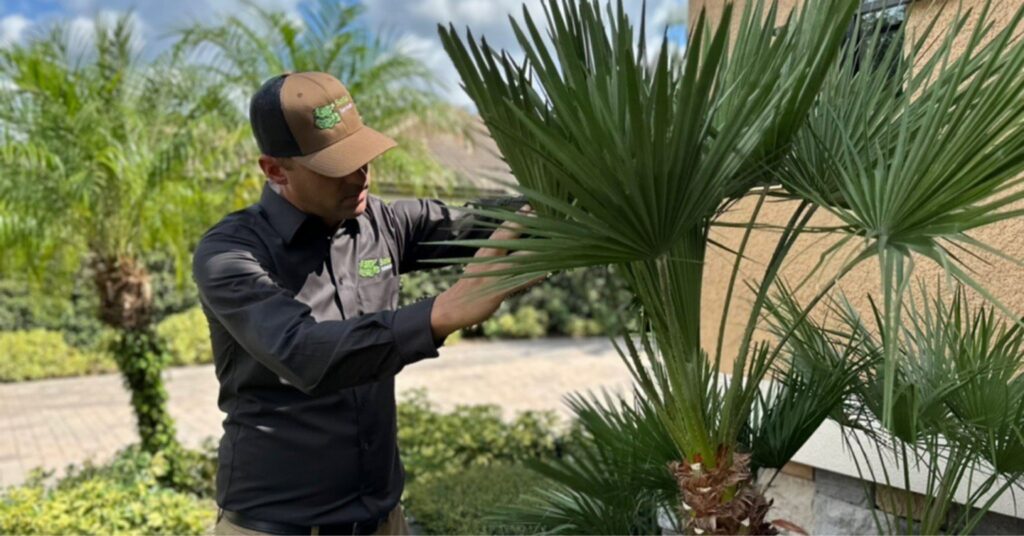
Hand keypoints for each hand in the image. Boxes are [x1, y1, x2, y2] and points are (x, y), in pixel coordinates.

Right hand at [430, 206, 541, 341]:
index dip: (516, 219)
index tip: (529, 207)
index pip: (501, 231)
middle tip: (538, 212)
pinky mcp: (496, 291)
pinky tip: (545, 273)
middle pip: (507, 237)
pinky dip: (531, 277)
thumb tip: (513, 249)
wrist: (453, 307)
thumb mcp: (480, 266)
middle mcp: (488, 259)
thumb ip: (495, 256)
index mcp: (485, 252)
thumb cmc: (471, 286)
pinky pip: (517, 282)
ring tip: (553, 243)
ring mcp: (492, 274)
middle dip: (523, 224)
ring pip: (516, 259)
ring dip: (534, 251)